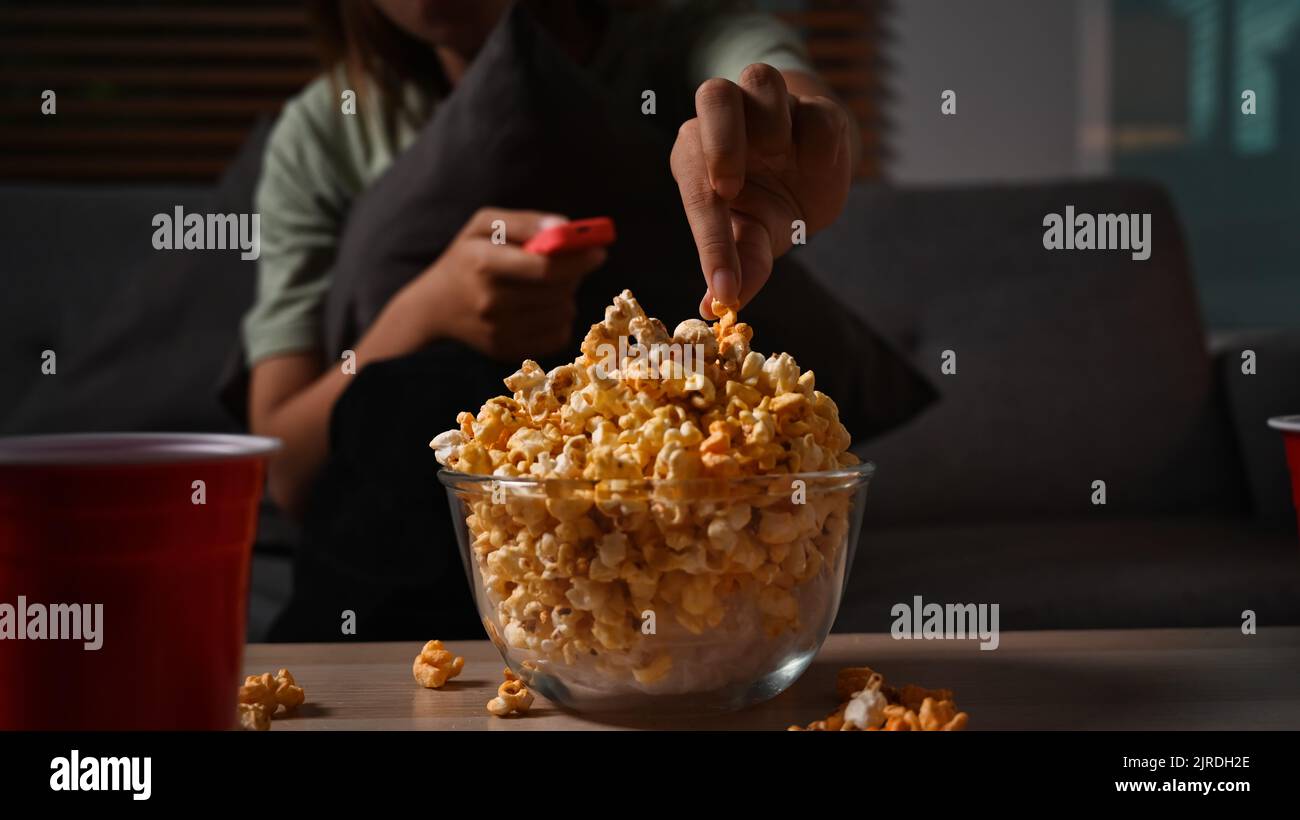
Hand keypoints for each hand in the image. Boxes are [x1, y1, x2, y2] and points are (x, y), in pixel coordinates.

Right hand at [399, 208, 605, 360]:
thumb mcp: (484, 225)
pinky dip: (559, 319)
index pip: (545, 268)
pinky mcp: (506, 350)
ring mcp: (497, 330)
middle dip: (574, 274)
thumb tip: (565, 227)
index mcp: (483, 263)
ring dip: (566, 296)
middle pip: (557, 291)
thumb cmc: (467, 257)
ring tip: (549, 285)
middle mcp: (489, 301)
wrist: (434, 307)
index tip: (600, 253)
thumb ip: (525, 222)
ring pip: (561, 313)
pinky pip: (557, 336)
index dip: (579, 260)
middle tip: (573, 264)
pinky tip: (544, 307)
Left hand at [671, 63, 852, 317]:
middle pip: (713, 94)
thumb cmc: (766, 211)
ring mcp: (773, 109)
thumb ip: (740, 268)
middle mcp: (727, 123)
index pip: (697, 189)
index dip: (709, 242)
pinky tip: (816, 171)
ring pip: (760, 79)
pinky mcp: (817, 110)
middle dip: (721, 140)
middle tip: (729, 188)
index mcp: (698, 156)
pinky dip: (818, 144)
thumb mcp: (753, 243)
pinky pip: (816, 112)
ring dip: (769, 125)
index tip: (724, 284)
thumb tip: (717, 306)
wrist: (815, 184)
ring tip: (779, 163)